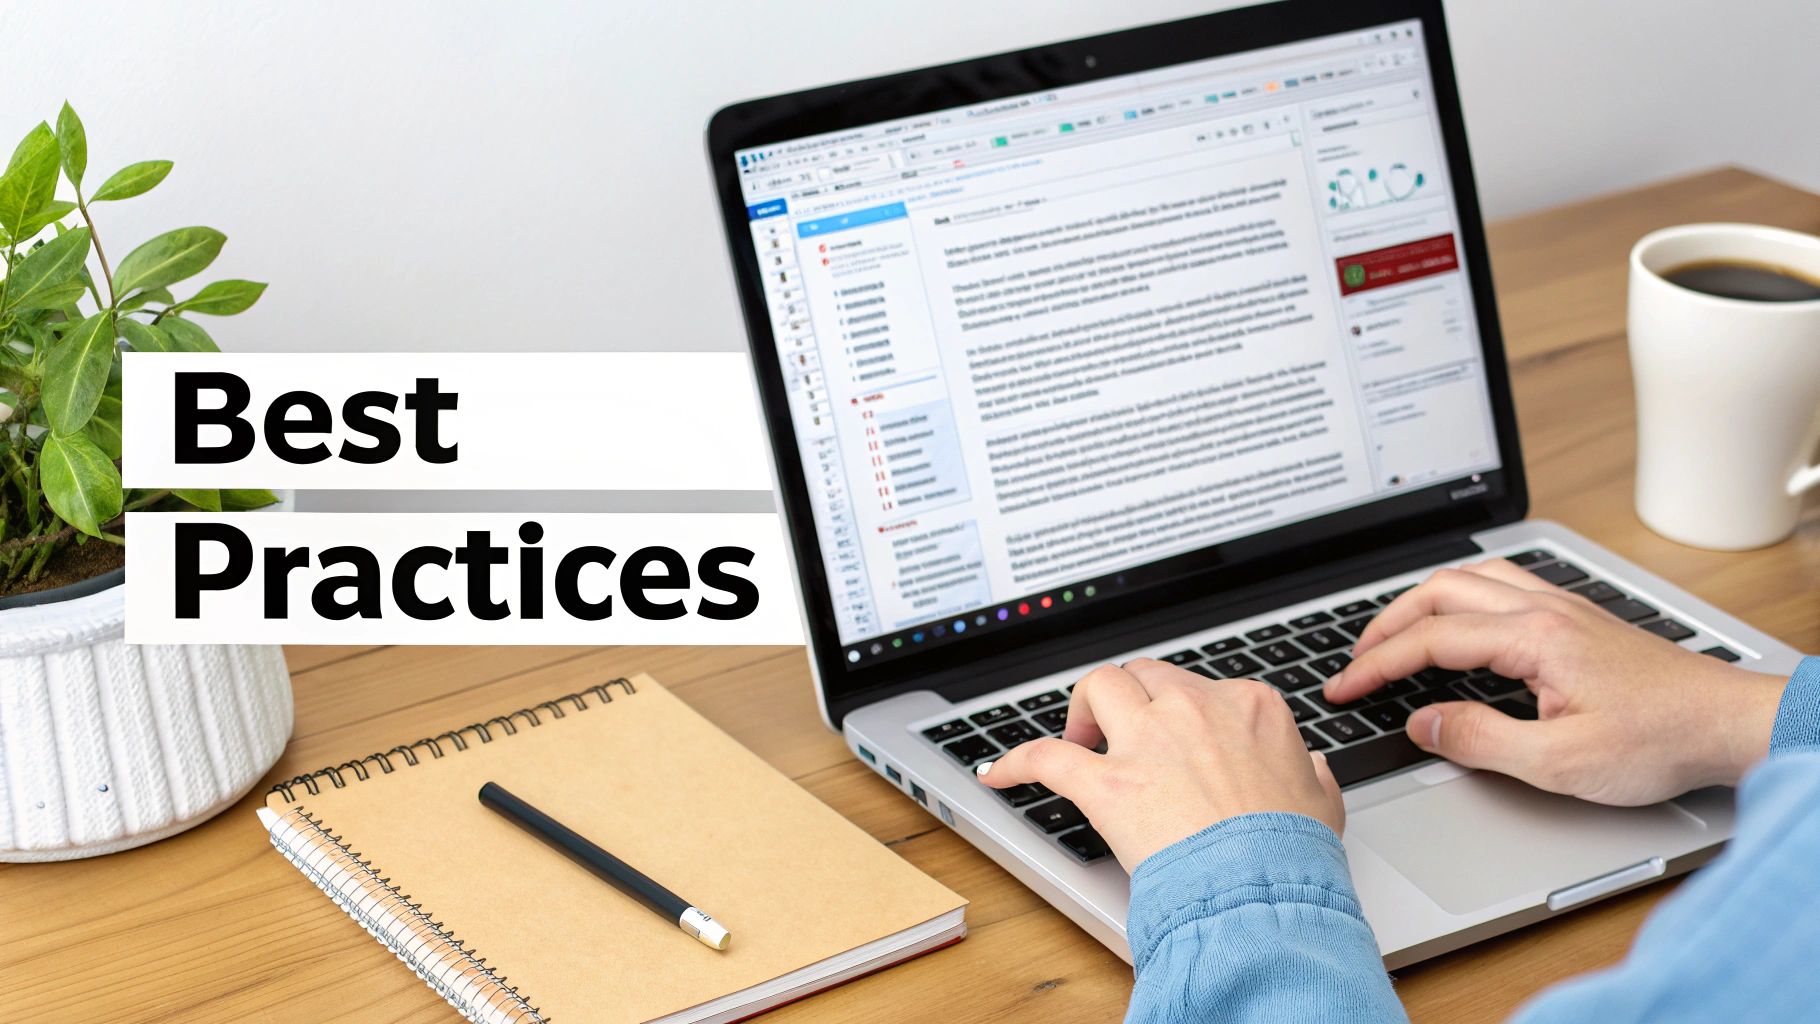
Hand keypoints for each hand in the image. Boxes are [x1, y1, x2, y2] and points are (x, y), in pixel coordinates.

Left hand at [975, 659, 1343, 870]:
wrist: (1266, 887)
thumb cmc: (1292, 850)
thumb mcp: (1321, 801)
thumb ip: (1310, 773)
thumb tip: (1310, 767)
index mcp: (1248, 707)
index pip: (1201, 686)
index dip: (1181, 709)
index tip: (1174, 733)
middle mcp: (1193, 709)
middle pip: (1145, 675)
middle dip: (1130, 697)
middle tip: (1123, 731)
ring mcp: (1147, 741)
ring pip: (1099, 686)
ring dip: (1084, 707)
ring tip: (1079, 736)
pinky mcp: (1107, 781)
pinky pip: (1045, 756)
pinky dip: (1016, 761)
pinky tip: (1000, 773)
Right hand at [1327, 558, 1787, 804]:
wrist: (1728, 724)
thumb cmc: (1660, 741)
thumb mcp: (1560, 763)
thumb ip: (1481, 741)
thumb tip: (1424, 723)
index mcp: (1534, 637)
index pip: (1430, 639)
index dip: (1376, 664)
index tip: (1343, 687)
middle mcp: (1544, 609)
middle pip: (1440, 590)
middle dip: (1386, 624)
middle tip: (1357, 660)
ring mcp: (1562, 608)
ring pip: (1470, 579)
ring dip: (1420, 603)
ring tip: (1393, 636)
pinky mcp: (1577, 619)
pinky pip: (1499, 586)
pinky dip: (1457, 599)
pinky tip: (1456, 625)